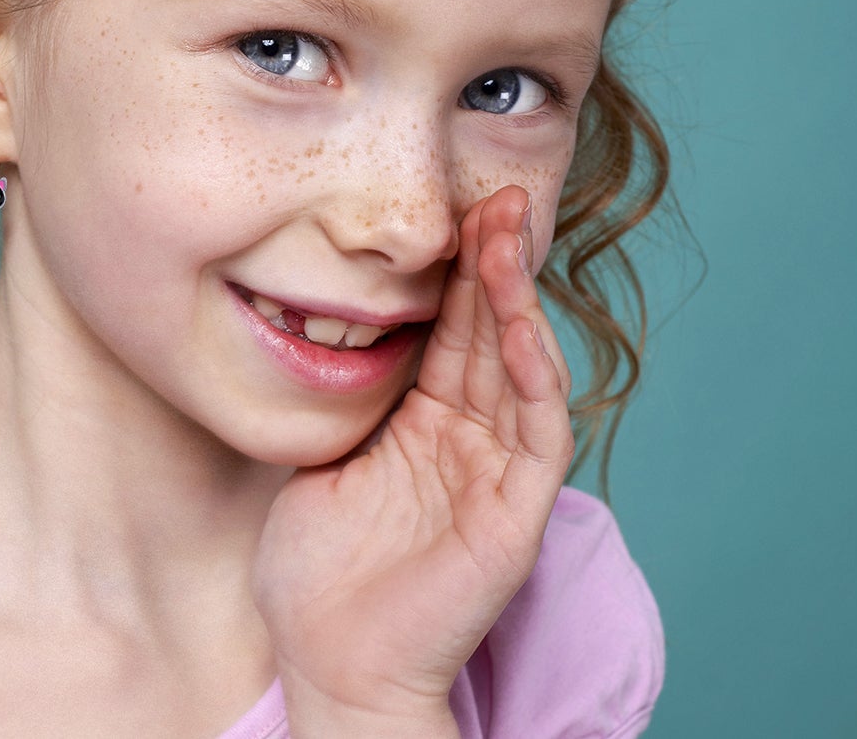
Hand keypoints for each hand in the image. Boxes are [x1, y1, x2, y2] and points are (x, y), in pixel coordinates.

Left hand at [253, 185, 574, 731]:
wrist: (328, 662)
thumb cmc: (318, 567)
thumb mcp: (322, 451)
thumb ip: (343, 391)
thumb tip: (319, 311)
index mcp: (426, 420)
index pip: (454, 328)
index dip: (459, 268)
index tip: (458, 204)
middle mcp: (470, 437)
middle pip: (493, 333)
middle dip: (497, 262)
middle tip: (497, 194)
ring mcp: (496, 473)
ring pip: (521, 368)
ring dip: (518, 300)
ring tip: (510, 233)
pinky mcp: (515, 515)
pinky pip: (538, 435)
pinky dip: (538, 377)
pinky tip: (526, 327)